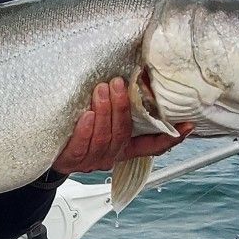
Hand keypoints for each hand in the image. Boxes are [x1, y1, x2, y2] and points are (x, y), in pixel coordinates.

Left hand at [52, 78, 192, 174]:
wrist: (51, 152)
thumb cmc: (81, 130)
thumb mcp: (104, 120)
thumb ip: (121, 109)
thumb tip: (135, 78)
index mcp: (125, 147)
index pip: (153, 146)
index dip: (170, 137)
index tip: (187, 124)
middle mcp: (112, 155)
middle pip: (123, 133)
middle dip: (122, 107)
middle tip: (118, 83)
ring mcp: (93, 159)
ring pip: (104, 137)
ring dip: (104, 111)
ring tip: (101, 90)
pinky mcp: (73, 160)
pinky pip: (82, 145)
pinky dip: (85, 129)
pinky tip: (86, 115)